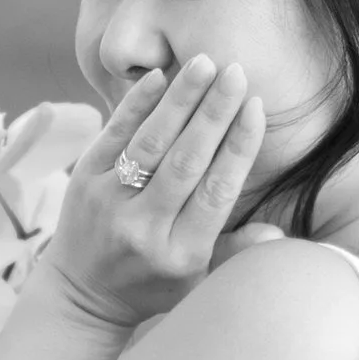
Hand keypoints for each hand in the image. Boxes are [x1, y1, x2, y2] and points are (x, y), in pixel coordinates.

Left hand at [36, 58, 267, 330]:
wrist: (80, 295)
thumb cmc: (151, 283)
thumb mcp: (199, 281)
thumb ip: (236, 252)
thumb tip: (278, 235)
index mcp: (180, 254)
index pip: (216, 192)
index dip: (238, 148)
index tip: (256, 107)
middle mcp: (143, 229)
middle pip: (185, 161)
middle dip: (213, 113)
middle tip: (236, 71)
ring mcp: (109, 203)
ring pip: (151, 143)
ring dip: (179, 100)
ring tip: (204, 63)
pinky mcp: (83, 181)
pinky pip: (115, 135)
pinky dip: (137, 105)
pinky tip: (161, 76)